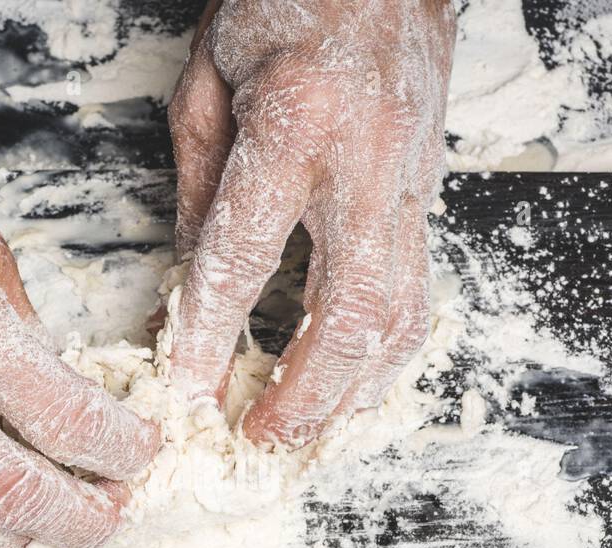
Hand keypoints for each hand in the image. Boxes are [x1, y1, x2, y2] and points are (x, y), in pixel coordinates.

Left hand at [168, 0, 455, 445]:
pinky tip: (354, 386)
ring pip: (399, 317)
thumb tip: (189, 289)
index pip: (245, 260)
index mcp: (298, 124)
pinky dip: (384, 356)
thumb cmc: (291, 0)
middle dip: (307, 394)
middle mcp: (366, 166)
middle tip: (263, 440)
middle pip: (349, 313)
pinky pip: (417, 296)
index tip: (184, 395)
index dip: (209, 339)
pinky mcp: (426, 200)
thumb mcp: (209, 82)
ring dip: (354, 391)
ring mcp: (409, 188)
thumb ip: (200, 190)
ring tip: (307, 434)